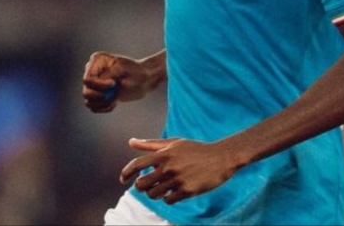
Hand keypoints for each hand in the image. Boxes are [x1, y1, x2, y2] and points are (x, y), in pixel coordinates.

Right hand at [81, 51, 158, 112]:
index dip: (99, 86)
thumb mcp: (123, 70)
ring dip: (102, 104)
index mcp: (97, 60)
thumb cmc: (136, 72)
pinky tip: (114, 103)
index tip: (113, 84)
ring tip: (115, 100)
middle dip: (101, 97)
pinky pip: (93, 106)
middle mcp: (92, 71)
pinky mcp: (97, 93)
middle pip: (86, 92)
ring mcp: (94, 83)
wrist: (143, 80)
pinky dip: (103, 107)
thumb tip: (100, 83)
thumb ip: (110, 76)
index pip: (88, 79)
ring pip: (88, 101)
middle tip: (114, 95)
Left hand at [119, 137, 241, 204]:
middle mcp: (169, 167)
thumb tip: (131, 142)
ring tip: (161, 188)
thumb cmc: (196, 149)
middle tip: (146, 185)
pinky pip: (168, 201)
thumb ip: (151, 144)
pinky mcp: (187, 191)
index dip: (126, 172)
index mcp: (164, 154)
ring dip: (154, 193)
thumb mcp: (174, 143)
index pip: (138, 164)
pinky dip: (167, 198)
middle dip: (140, 186)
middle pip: (142, 184)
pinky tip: (173, 192)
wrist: (221, 158)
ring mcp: (178, 180)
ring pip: (153, 195)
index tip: (122, 179)